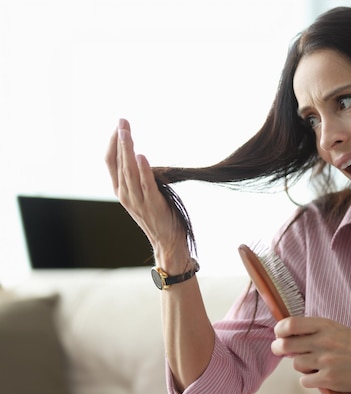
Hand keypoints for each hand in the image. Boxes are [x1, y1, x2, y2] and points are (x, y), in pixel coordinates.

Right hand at [104, 119, 188, 270]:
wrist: (167, 241)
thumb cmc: (159, 215)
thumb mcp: (144, 193)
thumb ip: (140, 177)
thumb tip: (141, 156)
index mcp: (121, 190)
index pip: (110, 162)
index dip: (112, 143)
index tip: (118, 125)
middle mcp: (124, 194)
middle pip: (118, 162)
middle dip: (119, 140)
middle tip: (122, 121)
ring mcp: (137, 200)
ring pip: (129, 171)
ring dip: (128, 150)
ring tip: (127, 132)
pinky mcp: (152, 204)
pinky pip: (146, 185)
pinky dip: (144, 170)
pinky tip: (142, 156)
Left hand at [271, 316, 350, 393]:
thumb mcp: (337, 329)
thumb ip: (315, 330)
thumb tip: (288, 334)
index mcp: (325, 325)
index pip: (291, 324)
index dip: (280, 329)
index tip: (279, 333)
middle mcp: (324, 341)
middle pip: (286, 345)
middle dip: (278, 348)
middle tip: (279, 349)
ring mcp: (326, 361)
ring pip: (296, 364)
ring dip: (301, 365)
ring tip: (314, 363)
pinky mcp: (328, 379)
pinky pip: (305, 380)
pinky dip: (310, 379)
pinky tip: (321, 375)